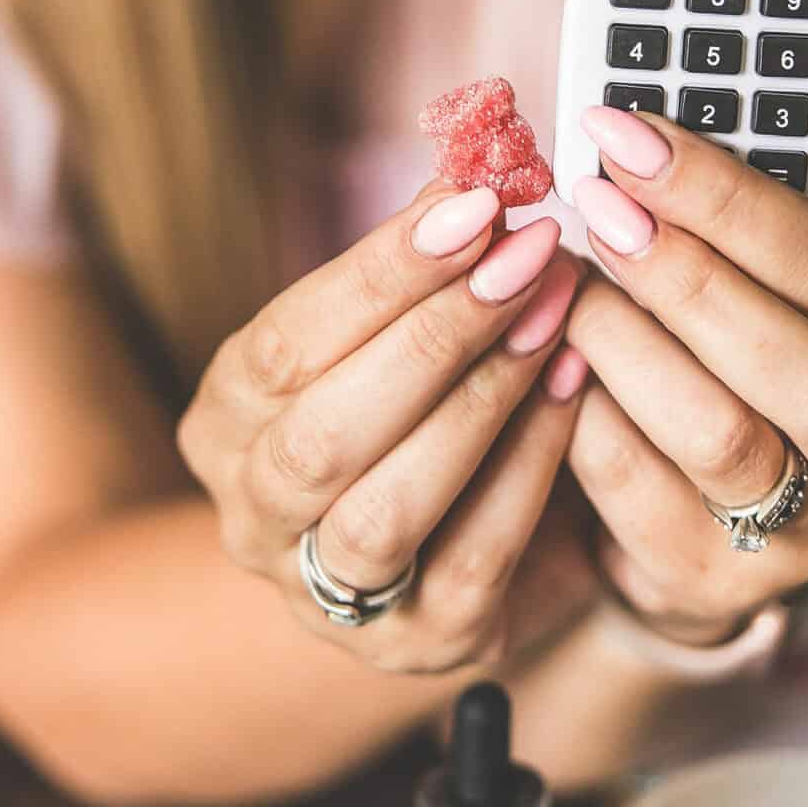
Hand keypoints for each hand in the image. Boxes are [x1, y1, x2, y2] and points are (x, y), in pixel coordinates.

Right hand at [177, 183, 595, 673]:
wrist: (444, 568)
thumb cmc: (418, 415)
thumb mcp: (399, 336)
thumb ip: (427, 264)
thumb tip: (482, 161)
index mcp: (228, 420)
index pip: (284, 343)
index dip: (379, 271)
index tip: (474, 199)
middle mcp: (257, 515)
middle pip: (324, 433)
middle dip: (434, 334)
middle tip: (528, 251)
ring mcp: (332, 595)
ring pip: (386, 508)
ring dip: (481, 402)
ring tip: (555, 317)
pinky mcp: (422, 644)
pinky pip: (476, 558)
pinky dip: (531, 467)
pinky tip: (579, 388)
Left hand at [562, 106, 807, 645]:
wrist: (708, 516)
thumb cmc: (739, 365)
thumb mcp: (770, 291)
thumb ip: (734, 233)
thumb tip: (629, 148)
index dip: (731, 199)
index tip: (632, 140)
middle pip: (798, 364)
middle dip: (686, 274)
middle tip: (599, 208)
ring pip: (720, 435)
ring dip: (628, 345)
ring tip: (565, 287)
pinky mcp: (720, 582)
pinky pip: (638, 490)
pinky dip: (584, 415)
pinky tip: (550, 361)